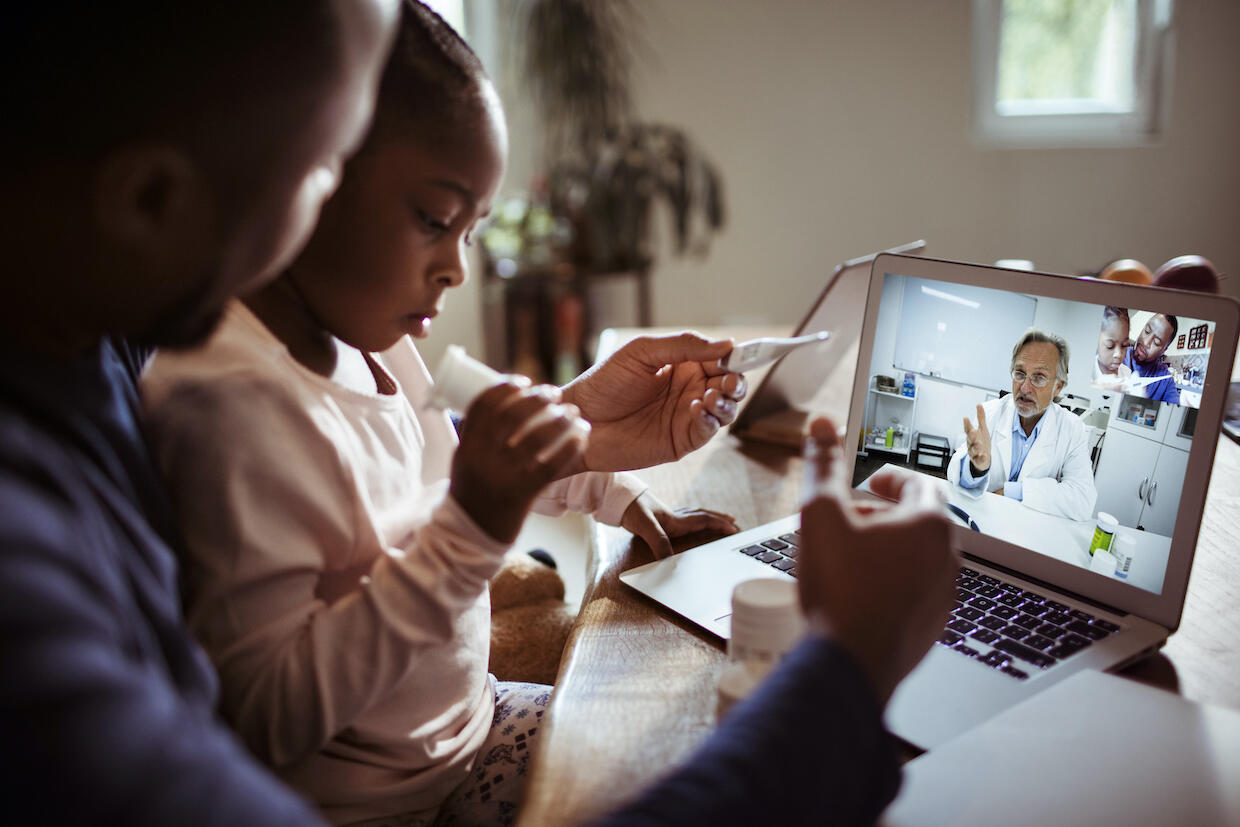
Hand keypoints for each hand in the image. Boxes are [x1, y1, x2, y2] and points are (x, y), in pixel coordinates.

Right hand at [450, 381, 586, 542]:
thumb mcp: (466, 461)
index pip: (484, 404)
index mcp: (467, 445)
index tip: (524, 381)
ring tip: (573, 413)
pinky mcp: (522, 494)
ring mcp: (502, 476)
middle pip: (512, 415)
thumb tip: (504, 405)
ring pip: (535, 438)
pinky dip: (570, 448)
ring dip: (559, 420)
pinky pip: (551, 465)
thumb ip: (481, 436)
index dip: (506, 387)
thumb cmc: (473, 494)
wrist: (469, 538)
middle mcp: (482, 458)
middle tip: (554, 393)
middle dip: (536, 398)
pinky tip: (582, 437)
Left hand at [560, 332, 745, 471]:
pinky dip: (709, 421)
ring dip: (726, 402)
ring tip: (710, 396)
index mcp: (682, 365)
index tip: (737, 355)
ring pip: (725, 409)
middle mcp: (689, 390)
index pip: (720, 359)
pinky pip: (707, 431)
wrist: (580, 420)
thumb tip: (726, 344)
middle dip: (736, 382)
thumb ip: (683, 345)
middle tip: (728, 380)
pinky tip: (696, 409)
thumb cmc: (605, 383)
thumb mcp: (642, 353)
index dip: (733, 357)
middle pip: (729, 385)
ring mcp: (686, 417)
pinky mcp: (680, 441)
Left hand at [620, 491, 737, 559]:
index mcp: (676, 520)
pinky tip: (692, 523)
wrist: (617, 499)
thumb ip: (658, 542)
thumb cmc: (631, 509)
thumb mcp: (644, 526)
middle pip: (704, 516)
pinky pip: (686, 517)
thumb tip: (669, 562)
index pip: (703, 520)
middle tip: (735, 524)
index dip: (719, 524)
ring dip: (710, 518)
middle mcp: (676, 516)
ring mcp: (669, 516)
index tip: (734, 529)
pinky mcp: (661, 518)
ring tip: (721, 520)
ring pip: (696, 515)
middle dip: (720, 520)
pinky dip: (695, 519)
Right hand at [798, 417, 956, 705]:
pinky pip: (915, 592)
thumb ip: (822, 466)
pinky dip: (891, 583)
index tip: (868, 484)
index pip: (918, 483)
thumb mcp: (819, 515)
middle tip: (850, 520)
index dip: (889, 478)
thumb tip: (822, 426)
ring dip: (888, 550)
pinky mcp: (932, 627)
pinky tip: (857, 593)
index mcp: (930, 525)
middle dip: (884, 515)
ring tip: (850, 557)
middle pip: (920, 521)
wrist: (849, 664)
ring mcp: (943, 596)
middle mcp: (947, 559)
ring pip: (919, 559)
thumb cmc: (840, 589)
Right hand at [962, 403, 990, 474]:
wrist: (983, 459)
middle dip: (971, 435)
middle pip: (969, 439)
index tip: (966, 418)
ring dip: (976, 447)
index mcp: (971, 435)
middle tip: (973, 431)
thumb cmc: (982, 442)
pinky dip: (981, 458)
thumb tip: (979, 405)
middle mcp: (971, 443)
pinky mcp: (978, 461)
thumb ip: (980, 418)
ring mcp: (974, 453)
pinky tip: (984, 456)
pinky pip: (978, 460)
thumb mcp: (982, 429)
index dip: (967, 424)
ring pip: (973, 449)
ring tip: (979, 444)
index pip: (968, 429)